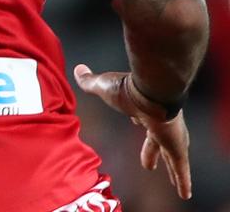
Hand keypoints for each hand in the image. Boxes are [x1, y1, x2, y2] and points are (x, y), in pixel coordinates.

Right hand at [74, 64, 190, 199]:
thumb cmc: (127, 88)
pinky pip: (180, 167)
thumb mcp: (102, 86)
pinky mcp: (177, 146)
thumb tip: (78, 69)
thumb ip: (90, 81)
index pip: (142, 117)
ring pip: (173, 157)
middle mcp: (160, 122)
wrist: (152, 90)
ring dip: (174, 171)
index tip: (136, 122)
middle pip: (156, 141)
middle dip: (152, 152)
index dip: (138, 121)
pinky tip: (185, 194)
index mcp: (142, 107)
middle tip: (149, 166)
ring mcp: (171, 135)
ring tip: (178, 186)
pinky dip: (183, 181)